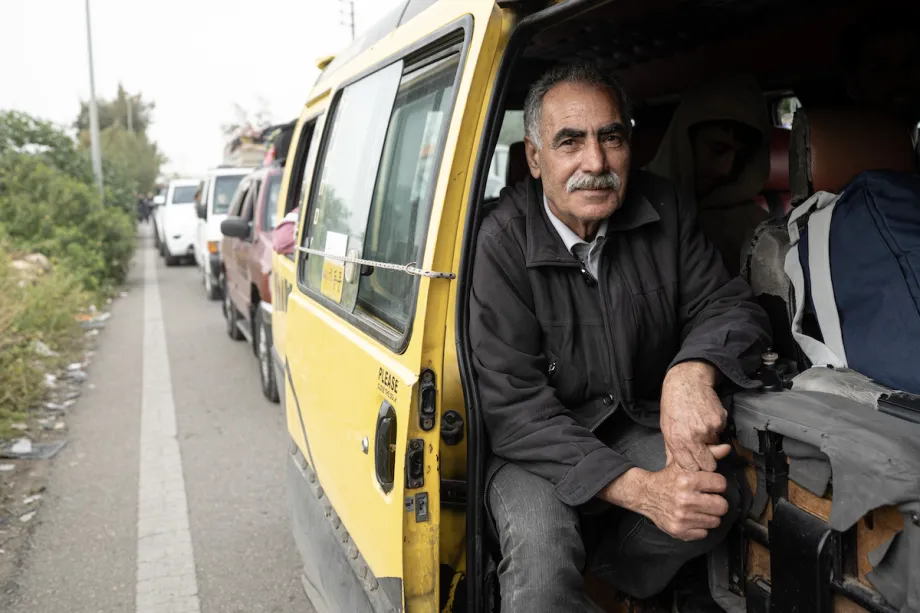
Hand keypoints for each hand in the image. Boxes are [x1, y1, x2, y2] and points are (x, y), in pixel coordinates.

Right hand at [601, 444, 731, 540]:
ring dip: (709, 515)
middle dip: (717, 502)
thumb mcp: (684, 464)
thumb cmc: (667, 478)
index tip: (710, 485)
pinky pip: (703, 533)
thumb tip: (726, 448)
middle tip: (708, 499)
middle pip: (722, 506)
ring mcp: (682, 517)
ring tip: (698, 508)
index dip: (717, 484)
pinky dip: (699, 527)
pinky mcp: (679, 531)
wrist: (645, 495)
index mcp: (687, 480)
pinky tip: (691, 518)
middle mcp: (685, 499)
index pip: (721, 484)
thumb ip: (706, 455)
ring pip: (714, 521)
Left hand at [660, 361, 727, 471]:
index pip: (691, 467)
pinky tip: (706, 416)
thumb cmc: (673, 405)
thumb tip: (673, 467)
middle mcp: (692, 437)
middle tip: (706, 451)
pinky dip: (716, 426)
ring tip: (701, 424)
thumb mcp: (666, 427)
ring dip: (711, 439)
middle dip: (709, 461)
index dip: (695, 467)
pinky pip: (721, 431)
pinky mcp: (719, 421)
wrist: (686, 382)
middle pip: (708, 464)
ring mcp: (707, 429)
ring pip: (716, 446)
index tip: (697, 463)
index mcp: (676, 441)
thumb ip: (671, 449)